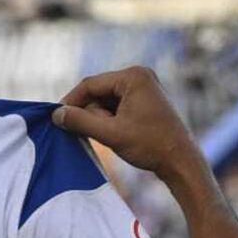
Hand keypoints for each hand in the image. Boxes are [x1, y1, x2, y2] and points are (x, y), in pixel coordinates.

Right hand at [52, 66, 207, 184]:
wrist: (181, 161)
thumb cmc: (150, 145)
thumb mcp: (110, 134)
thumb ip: (80, 122)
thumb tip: (56, 114)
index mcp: (133, 76)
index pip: (90, 84)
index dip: (71, 102)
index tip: (56, 119)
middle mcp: (139, 75)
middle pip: (98, 91)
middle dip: (89, 112)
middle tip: (84, 133)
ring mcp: (144, 87)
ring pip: (105, 100)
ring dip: (99, 118)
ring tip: (108, 136)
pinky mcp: (145, 100)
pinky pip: (116, 105)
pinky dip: (109, 119)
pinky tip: (114, 134)